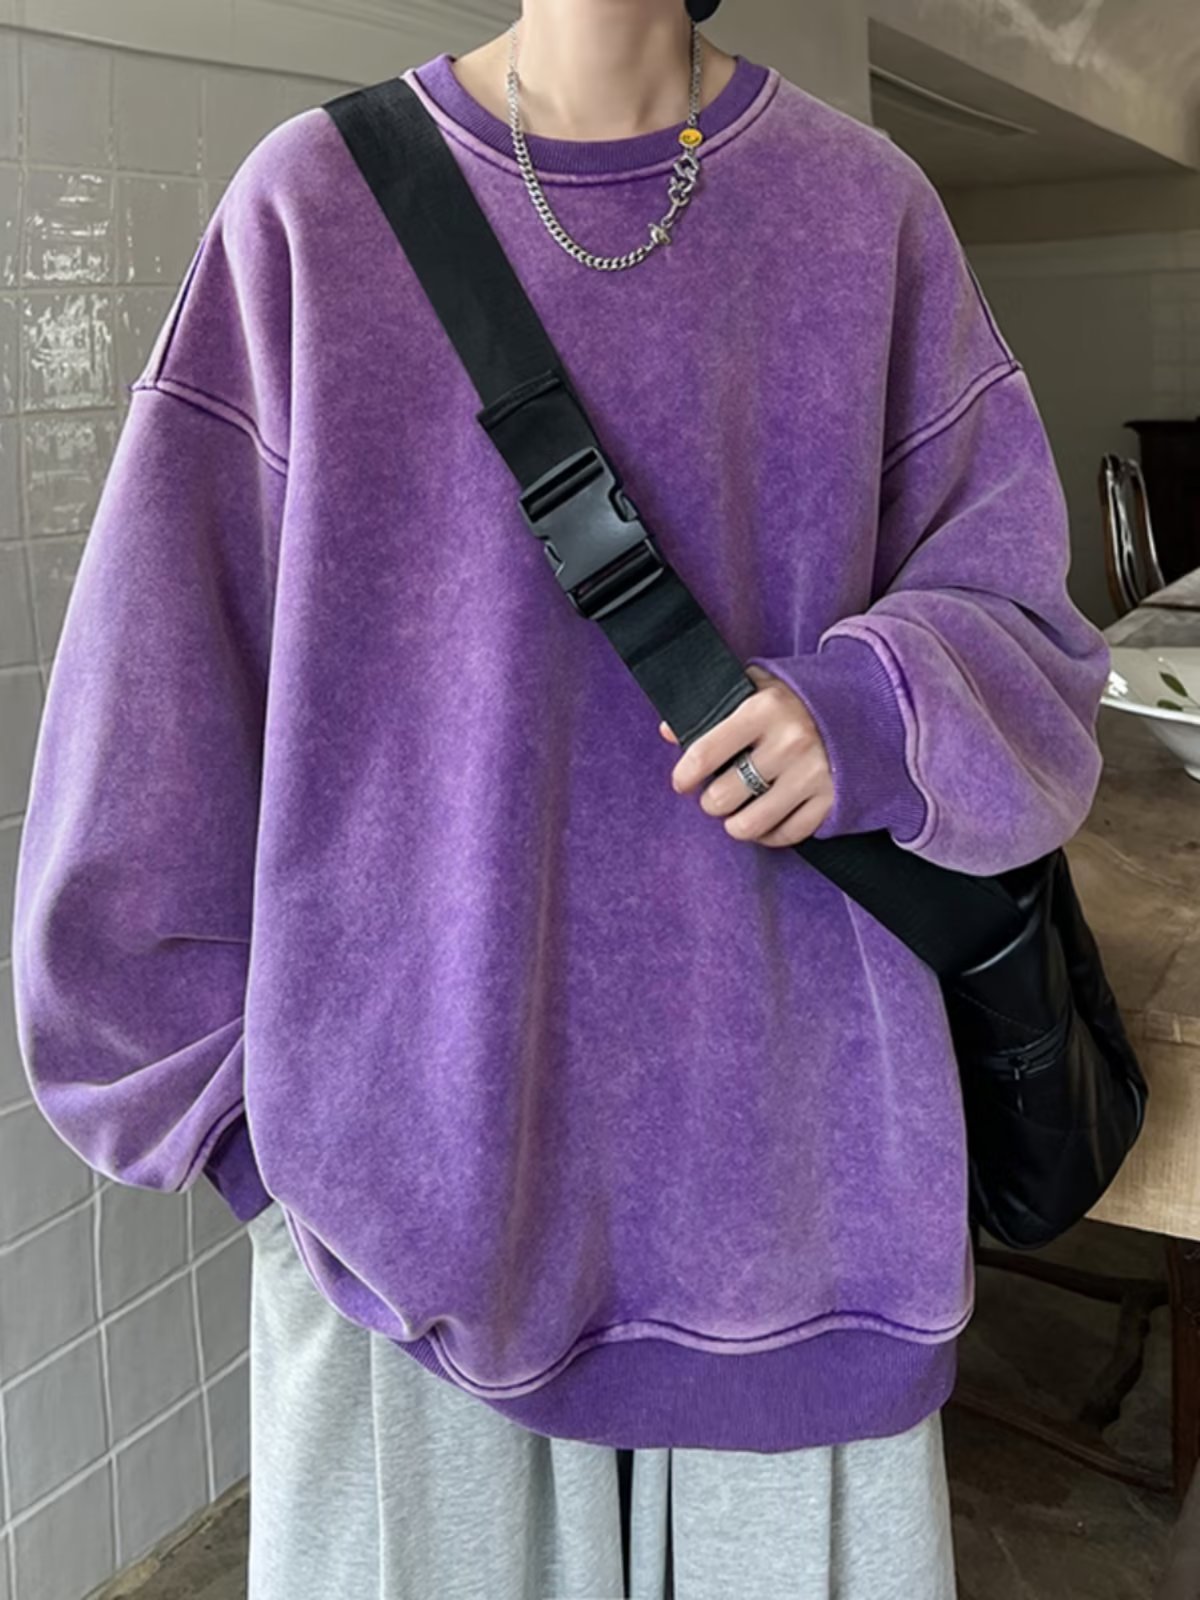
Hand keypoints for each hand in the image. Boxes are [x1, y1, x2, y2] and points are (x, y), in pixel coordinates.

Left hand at [659, 665, 833, 847]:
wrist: (867, 705)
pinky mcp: (832, 799)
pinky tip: (765, 821)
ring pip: (750, 825)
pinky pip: (787, 835)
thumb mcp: (759, 688)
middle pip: (723, 797)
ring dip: (736, 824)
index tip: (682, 782)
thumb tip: (669, 731)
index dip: (684, 775)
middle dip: (712, 801)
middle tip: (717, 796)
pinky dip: (770, 835)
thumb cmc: (800, 699)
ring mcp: (813, 774)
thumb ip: (715, 705)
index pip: (705, 753)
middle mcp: (789, 742)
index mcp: (764, 709)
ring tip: (736, 814)